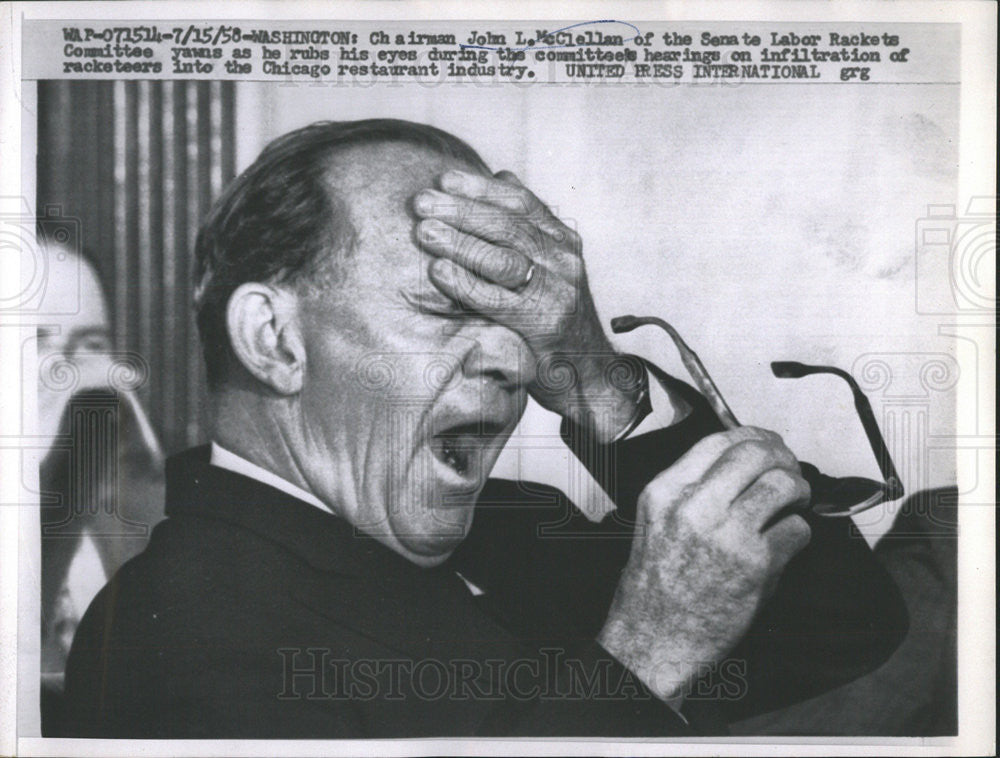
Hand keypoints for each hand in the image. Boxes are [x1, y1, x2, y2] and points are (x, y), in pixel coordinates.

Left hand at [414, 168, 644, 441]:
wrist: (588, 373)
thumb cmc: (553, 316)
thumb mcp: (547, 265)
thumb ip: (525, 226)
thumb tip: (500, 175)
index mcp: (562, 240)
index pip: (521, 201)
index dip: (480, 188)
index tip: (444, 179)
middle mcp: (564, 260)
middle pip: (508, 225)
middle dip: (461, 210)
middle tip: (421, 202)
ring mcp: (557, 291)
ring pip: (504, 258)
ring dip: (460, 241)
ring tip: (424, 232)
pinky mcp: (545, 324)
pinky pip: (499, 300)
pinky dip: (466, 283)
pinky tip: (439, 271)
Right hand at [597, 426, 811, 702]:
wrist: (653, 640)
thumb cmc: (655, 587)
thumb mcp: (656, 522)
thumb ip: (691, 490)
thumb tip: (741, 466)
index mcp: (665, 491)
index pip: (718, 441)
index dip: (752, 436)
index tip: (768, 443)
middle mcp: (693, 505)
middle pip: (755, 454)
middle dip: (782, 457)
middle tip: (790, 470)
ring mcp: (726, 533)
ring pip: (782, 485)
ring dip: (798, 491)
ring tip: (796, 501)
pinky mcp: (755, 564)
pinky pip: (796, 529)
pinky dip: (800, 532)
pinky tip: (787, 541)